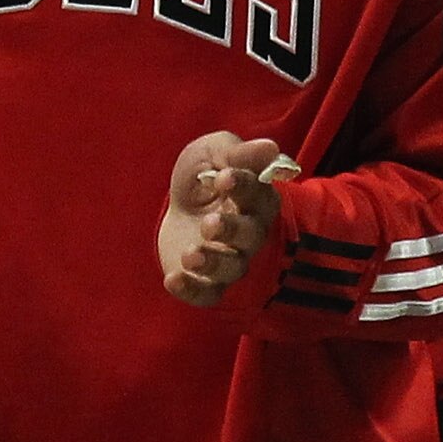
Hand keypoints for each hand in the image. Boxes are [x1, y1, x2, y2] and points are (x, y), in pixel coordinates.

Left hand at [159, 131, 287, 306]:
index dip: (244, 187)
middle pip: (250, 237)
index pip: (258, 196)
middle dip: (231, 230)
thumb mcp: (213, 153)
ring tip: (191, 255)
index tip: (224, 177)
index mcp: (254, 200)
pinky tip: (172, 280)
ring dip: (213, 263)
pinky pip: (206, 294)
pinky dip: (192, 291)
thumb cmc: (204, 176)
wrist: (179, 206)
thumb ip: (237, 153)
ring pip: (232, 268)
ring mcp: (228, 259)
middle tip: (209, 224)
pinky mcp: (206, 280)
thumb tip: (270, 147)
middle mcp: (248, 234)